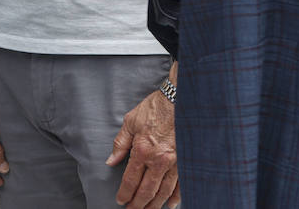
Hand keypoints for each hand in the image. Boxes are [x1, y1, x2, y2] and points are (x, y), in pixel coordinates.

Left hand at [107, 87, 178, 208]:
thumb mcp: (131, 122)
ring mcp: (175, 162)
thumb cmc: (155, 108)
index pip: (131, 179)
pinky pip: (181, 184)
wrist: (180, 99)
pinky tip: (171, 204)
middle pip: (147, 190)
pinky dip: (176, 197)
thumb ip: (120, 144)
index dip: (125, 193)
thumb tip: (111, 161)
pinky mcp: (187, 161)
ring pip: (164, 191)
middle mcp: (159, 160)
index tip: (121, 200)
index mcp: (142, 150)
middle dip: (138, 204)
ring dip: (155, 204)